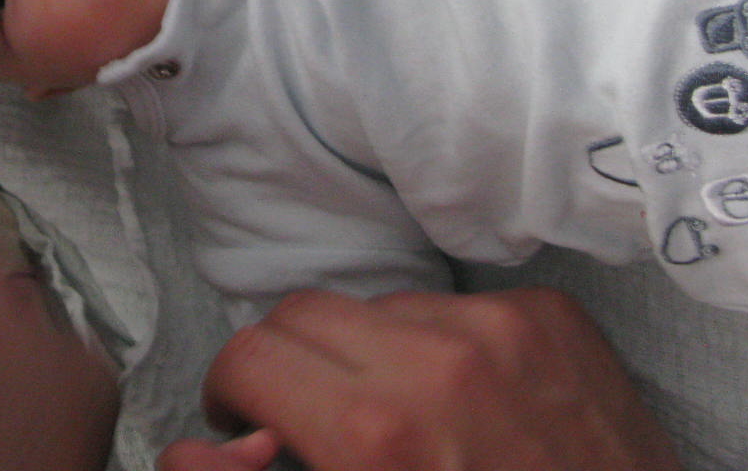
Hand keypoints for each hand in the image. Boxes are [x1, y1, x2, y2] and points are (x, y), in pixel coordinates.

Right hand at [159, 287, 683, 470]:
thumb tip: (198, 443)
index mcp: (374, 433)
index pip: (248, 354)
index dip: (237, 396)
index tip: (255, 425)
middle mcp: (435, 362)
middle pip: (303, 312)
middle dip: (294, 367)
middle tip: (318, 422)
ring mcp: (501, 328)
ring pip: (377, 305)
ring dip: (372, 354)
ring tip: (411, 422)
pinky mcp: (550, 317)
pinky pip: (454, 304)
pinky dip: (445, 346)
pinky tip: (474, 406)